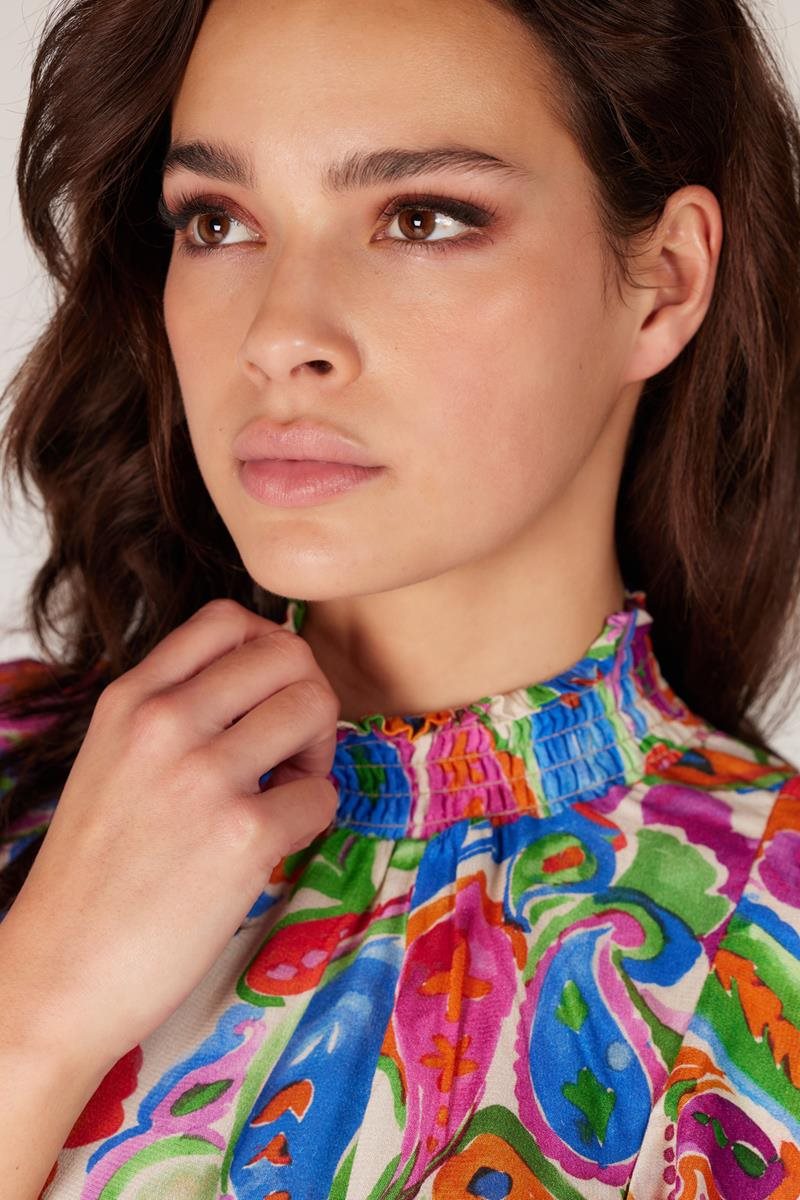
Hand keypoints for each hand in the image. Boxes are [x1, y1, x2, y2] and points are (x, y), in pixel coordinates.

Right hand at [1, 598, 339, 1071]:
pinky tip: (276, 842)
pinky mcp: (244, 836)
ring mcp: (205, 776)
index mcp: (130, 698)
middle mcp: (165, 722)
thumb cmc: (95, 873)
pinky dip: (315, 816)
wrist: (62, 974)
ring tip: (287, 790)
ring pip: (316, 706)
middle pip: (287, 653)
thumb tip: (261, 672)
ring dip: (319, 750)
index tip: (267, 696)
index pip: (227, 619)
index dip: (269, 649)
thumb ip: (172, 709)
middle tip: (291, 748)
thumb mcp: (111, 759)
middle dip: (306, 696)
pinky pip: (324, 793)